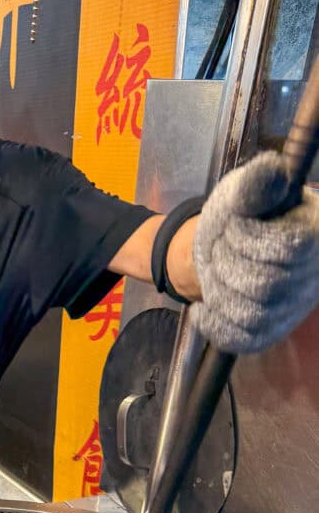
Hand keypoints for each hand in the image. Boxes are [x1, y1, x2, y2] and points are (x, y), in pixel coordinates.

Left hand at [191, 151, 318, 353]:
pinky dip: (214, 324)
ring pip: (252, 315)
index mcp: (314, 233)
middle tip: (220, 248)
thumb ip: (255, 184)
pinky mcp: (270, 331)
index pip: (289, 247)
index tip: (233, 226)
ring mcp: (293, 308)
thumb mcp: (242, 191)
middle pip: (267, 285)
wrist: (221, 248)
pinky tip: (204, 308)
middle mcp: (312, 275)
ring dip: (218, 291)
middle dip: (228, 264)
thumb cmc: (238, 216)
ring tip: (216, 271)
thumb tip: (272, 172)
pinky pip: (242, 339)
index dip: (249, 238)